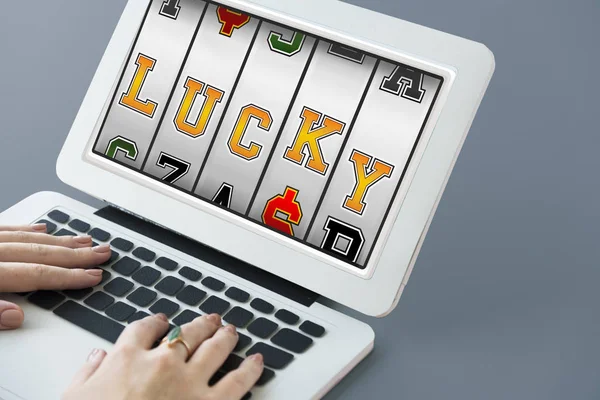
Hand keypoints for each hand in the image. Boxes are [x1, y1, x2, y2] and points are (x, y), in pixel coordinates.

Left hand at [0, 224, 111, 329]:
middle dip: (76, 255)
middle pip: (40, 253)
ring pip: (28, 239)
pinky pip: (7, 229)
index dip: (68, 276)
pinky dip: (28, 230)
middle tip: (101, 253)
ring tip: (84, 241)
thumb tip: (16, 316)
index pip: (37, 275)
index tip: (93, 276)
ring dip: (60, 241)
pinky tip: (43, 229)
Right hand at [63, 313, 263, 399]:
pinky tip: (257, 361)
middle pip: (187, 333)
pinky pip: (236, 382)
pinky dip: (250, 370)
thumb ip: (86, 374)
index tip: (162, 321)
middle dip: (201, 324)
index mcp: (127, 358)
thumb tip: (96, 357)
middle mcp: (162, 363)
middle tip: (210, 320)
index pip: (145, 329)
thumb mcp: (74, 398)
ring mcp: (189, 382)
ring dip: (225, 336)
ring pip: (214, 348)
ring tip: (231, 330)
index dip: (156, 322)